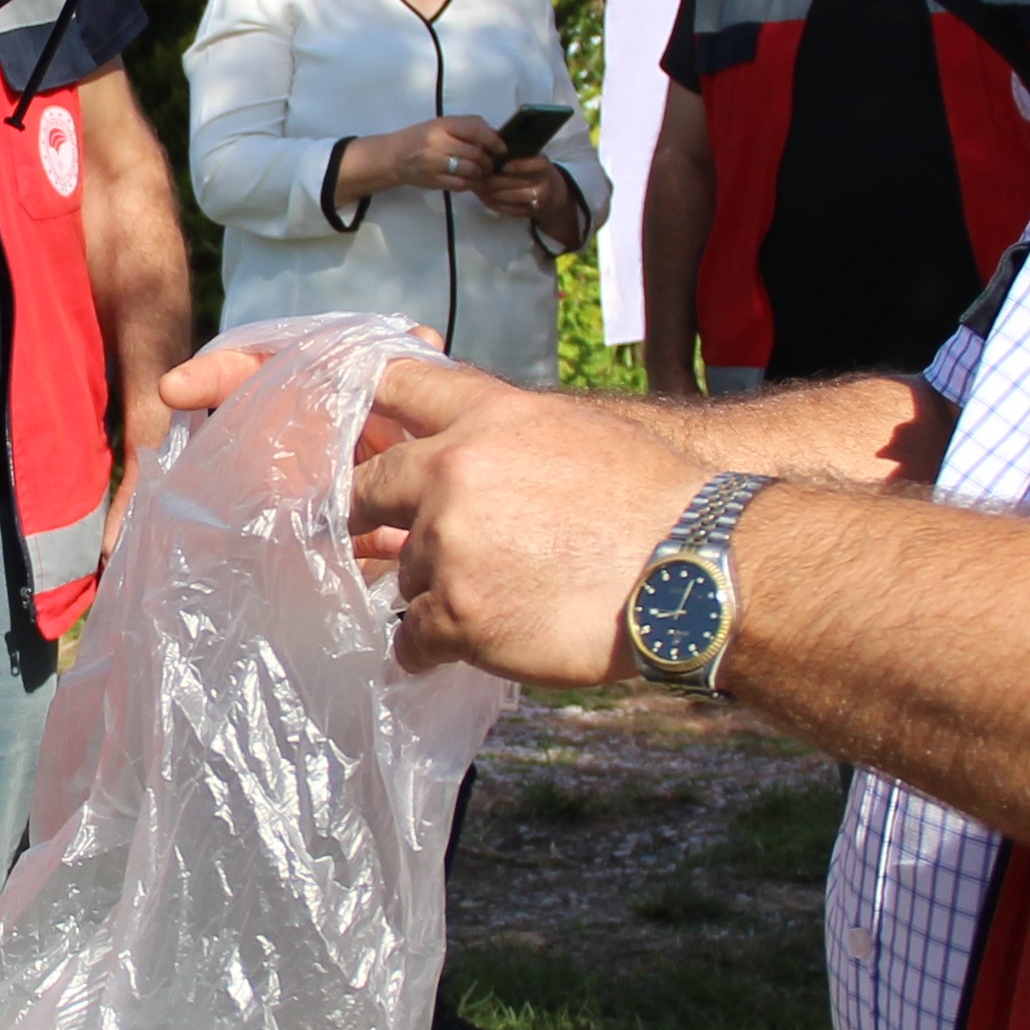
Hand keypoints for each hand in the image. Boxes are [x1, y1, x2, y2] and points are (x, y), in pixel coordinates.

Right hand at [335, 116, 507, 205]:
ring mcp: (435, 164)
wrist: (394, 157)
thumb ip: (467, 128)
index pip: (475, 130)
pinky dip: (470, 183)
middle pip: (476, 153)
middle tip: (490, 163)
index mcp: (442, 125)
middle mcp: (438, 143)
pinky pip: (461, 184)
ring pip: (471, 170)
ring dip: (481, 173)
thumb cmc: (421, 138)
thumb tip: (495, 137)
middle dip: (488, 160)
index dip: (493, 140)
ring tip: (480, 172)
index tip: (501, 148)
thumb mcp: (442, 125)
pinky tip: (469, 180)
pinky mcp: (434, 181)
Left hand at [346, 356, 727, 684]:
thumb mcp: (578, 433)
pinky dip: (430, 647)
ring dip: (433, 588)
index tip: (334, 419)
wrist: (695, 569)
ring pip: (402, 571)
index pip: (395, 382)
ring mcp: (450, 544)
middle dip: (371, 517)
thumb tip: (466, 448)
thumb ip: (507, 435)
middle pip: (369, 490)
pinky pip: (412, 636)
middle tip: (383, 539)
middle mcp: (455, 470)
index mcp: (489, 416)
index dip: (359, 403)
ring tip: (493, 600)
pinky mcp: (458, 613)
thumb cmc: (655, 502)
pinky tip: (464, 645)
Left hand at [476, 152, 577, 228]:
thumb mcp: (527, 157)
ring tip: (478, 189)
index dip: (519, 165)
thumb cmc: (531, 170)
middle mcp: (544, 181)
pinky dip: (496, 205)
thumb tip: (486, 144)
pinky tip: (485, 199)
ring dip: (493, 193)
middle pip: (518, 182)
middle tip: (477, 178)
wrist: (552, 192)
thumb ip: (510, 152)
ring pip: (513, 197)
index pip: (534, 163)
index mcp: (542, 164)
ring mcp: (539, 199)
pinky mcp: (531, 212)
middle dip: (494, 181)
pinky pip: (512, 210)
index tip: (504, 166)